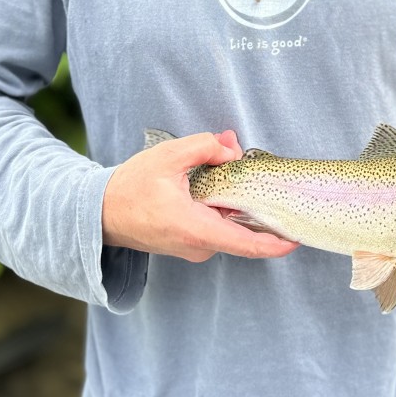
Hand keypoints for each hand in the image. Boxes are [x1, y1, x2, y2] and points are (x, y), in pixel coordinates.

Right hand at [102, 130, 297, 262]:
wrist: (98, 214)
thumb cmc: (130, 188)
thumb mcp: (169, 157)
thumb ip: (205, 147)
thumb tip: (232, 148)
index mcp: (197, 229)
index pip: (248, 245)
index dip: (277, 244)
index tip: (298, 237)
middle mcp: (199, 246)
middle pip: (243, 231)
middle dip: (259, 207)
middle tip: (267, 183)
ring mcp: (193, 249)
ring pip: (229, 227)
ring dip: (238, 205)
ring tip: (236, 174)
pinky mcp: (188, 244)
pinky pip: (216, 228)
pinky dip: (224, 209)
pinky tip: (221, 187)